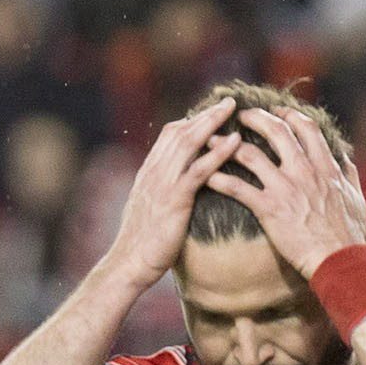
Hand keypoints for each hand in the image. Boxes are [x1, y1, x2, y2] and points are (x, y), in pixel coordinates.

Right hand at [101, 99, 242, 289]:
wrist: (130, 262)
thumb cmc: (142, 244)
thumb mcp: (149, 210)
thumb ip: (160, 193)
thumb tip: (172, 190)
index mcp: (149, 172)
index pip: (169, 135)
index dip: (191, 122)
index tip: (210, 115)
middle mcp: (155, 171)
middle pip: (181, 131)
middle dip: (206, 115)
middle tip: (229, 102)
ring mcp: (163, 183)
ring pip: (189, 142)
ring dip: (213, 122)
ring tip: (234, 110)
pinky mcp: (175, 199)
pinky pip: (199, 170)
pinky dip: (218, 153)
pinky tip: (235, 142)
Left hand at [208, 104, 365, 276]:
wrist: (340, 260)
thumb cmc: (349, 235)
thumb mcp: (356, 198)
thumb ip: (348, 175)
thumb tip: (345, 160)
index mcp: (325, 166)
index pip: (305, 128)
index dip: (289, 115)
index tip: (278, 112)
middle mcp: (303, 171)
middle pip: (276, 131)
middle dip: (255, 118)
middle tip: (242, 116)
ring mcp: (284, 188)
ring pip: (250, 154)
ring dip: (227, 144)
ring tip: (212, 140)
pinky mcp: (269, 208)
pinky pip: (237, 188)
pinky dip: (219, 179)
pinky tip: (206, 175)